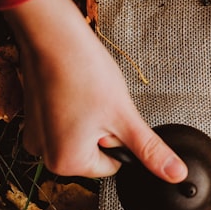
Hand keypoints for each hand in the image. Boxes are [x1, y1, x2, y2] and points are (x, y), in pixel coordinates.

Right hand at [4, 0, 187, 181]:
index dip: (121, 139)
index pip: (113, 165)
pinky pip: (68, 120)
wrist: (52, 35)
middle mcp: (44, 153)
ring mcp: (37, 134)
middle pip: (97, 151)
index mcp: (64, 163)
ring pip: (84, 134)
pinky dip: (77, 107)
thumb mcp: (125, 116)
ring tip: (87, 94)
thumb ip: (150, 150)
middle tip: (99, 103)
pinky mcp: (35, 116)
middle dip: (106, 128)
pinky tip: (75, 89)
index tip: (111, 115)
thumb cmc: (82, 71)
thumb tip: (175, 174)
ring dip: (93, 117)